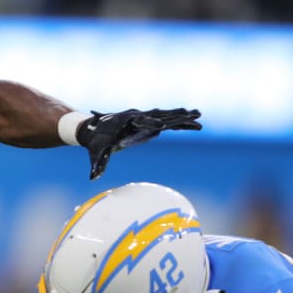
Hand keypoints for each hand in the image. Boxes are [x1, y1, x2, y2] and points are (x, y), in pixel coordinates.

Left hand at [77, 109, 200, 179]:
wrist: (92, 130)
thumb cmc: (95, 143)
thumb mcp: (96, 153)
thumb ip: (97, 164)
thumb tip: (93, 177)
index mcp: (125, 122)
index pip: (140, 121)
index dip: (150, 123)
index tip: (161, 126)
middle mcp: (137, 117)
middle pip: (159, 115)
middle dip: (175, 116)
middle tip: (193, 114)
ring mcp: (144, 118)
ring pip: (166, 116)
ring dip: (182, 116)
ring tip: (199, 114)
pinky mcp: (147, 123)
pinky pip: (166, 122)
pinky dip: (179, 122)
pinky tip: (194, 122)